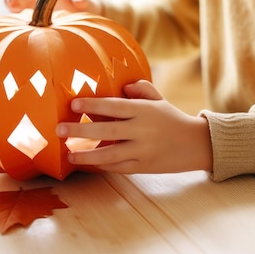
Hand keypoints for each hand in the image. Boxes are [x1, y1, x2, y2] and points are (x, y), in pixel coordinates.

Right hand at [4, 0, 100, 13]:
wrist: (84, 16)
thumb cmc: (86, 6)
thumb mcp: (88, 4)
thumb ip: (84, 1)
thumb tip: (79, 0)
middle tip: (12, 6)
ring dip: (10, 5)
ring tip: (14, 17)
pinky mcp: (27, 11)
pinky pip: (15, 12)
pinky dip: (13, 17)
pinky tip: (18, 25)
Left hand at [56, 80, 212, 173]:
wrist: (195, 144)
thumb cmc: (171, 118)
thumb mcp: (158, 99)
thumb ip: (141, 89)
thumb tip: (122, 86)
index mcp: (144, 111)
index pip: (114, 107)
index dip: (93, 105)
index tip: (73, 104)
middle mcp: (142, 131)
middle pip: (106, 131)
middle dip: (80, 131)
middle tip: (59, 130)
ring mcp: (142, 151)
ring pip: (109, 155)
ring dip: (86, 156)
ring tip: (69, 155)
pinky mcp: (143, 167)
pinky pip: (118, 167)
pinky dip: (102, 165)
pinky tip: (89, 163)